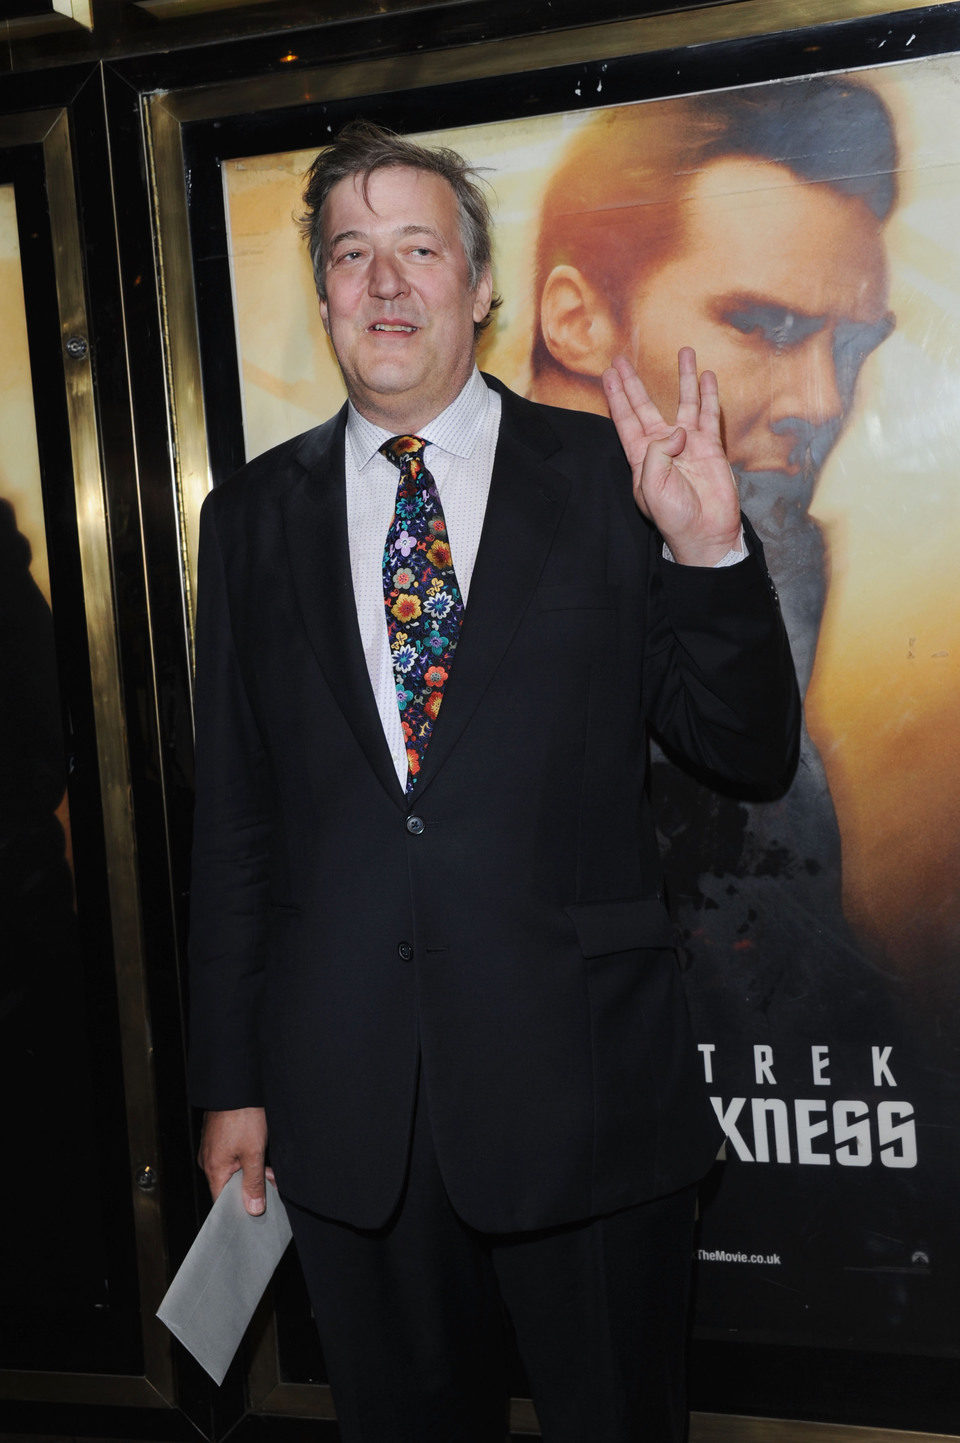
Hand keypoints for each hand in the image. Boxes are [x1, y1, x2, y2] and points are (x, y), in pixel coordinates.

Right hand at [198, 1106, 274, 1215]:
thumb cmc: (242, 1116)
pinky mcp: (220, 1138)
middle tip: (271, 1183)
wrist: (236, 1086)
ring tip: (270, 1169)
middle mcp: (209, 1161)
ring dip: (252, 1172)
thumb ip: (254, 1183)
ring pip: (234, 1171)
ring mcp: (213, 1149)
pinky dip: (247, 1159)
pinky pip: (233, 1157)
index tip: (258, 1211)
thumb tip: (253, 1209)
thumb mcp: (253, 1153)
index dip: (241, 1208)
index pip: (223, 1202)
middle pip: (230, 1186)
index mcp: (214, 1169)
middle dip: (252, 1187)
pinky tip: (261, 1154)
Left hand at [602, 347, 741, 566]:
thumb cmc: (674, 516)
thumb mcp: (652, 487)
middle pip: (646, 405)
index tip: (609, 373)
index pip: (625, 418)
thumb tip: (679, 429)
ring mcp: (688, 443)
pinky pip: (709, 415)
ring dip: (683, 377)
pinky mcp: (710, 446)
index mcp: (641, 456)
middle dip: (634, 382)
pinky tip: (707, 376)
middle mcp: (662, 445)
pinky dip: (709, 395)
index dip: (617, 396)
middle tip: (623, 358)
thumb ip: (658, 454)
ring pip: (683, 402)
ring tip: (684, 351)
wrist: (706, 532)